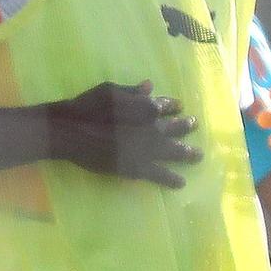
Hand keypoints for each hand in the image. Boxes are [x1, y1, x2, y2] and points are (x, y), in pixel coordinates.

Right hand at [46, 80, 200, 188]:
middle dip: (186, 126)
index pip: (165, 105)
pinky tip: (181, 183)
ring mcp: (148, 149)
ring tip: (198, 155)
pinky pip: (160, 175)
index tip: (180, 106)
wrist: (71, 131)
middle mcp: (154, 128)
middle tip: (194, 125)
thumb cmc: (87, 106)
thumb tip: (150, 86)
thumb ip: (133, 91)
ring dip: (188, 153)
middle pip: (176, 128)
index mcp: (147, 107)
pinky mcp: (138, 168)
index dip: (173, 106)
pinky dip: (172, 180)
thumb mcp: (111, 90)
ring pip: (175, 152)